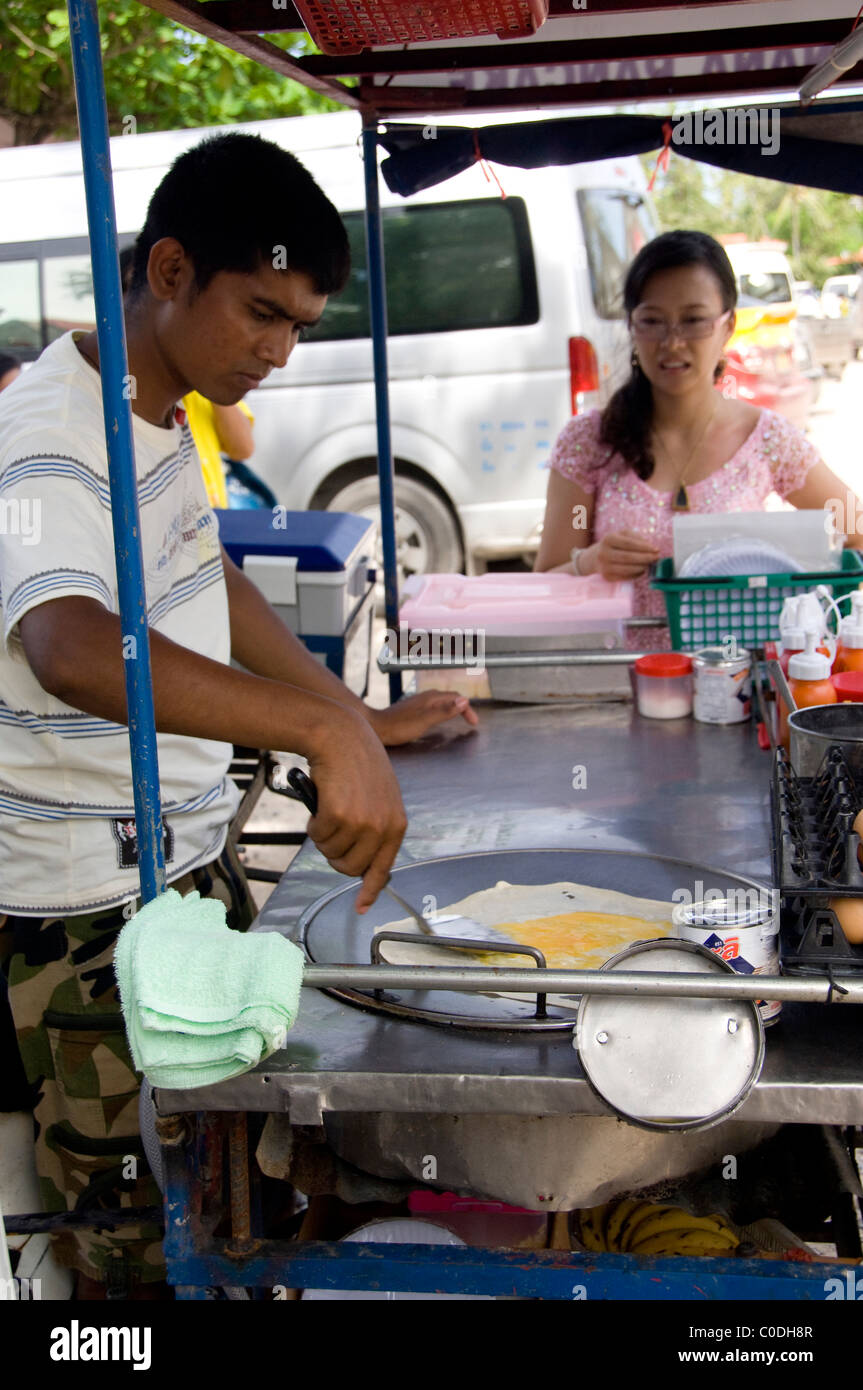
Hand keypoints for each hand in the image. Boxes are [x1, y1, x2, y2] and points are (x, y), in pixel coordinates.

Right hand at [305, 710, 407, 911]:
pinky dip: (313, 824)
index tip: (360, 906)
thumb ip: (375, 828)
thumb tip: (359, 860)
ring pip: (332, 853)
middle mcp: (383, 827)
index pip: (383, 869)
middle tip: (330, 833)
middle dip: (335, 855)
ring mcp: (362, 823)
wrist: (342, 737)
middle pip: (351, 868)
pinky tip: (320, 804)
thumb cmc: (357, 764)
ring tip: (328, 811)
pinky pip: (318, 837)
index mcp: (396, 825)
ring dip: (323, 837)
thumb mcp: (379, 797)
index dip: (369, 890)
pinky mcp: (340, 816)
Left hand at [368, 690, 478, 746]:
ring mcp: (418, 702)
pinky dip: (442, 712)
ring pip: (441, 702)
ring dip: (453, 708)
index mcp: (431, 698)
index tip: (474, 723)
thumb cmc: (399, 726)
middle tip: (471, 721)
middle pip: (449, 698)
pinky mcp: (412, 709)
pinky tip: (439, 720)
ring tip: (460, 719)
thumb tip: (464, 701)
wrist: (376, 727)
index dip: (467, 709)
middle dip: (462, 707)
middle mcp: (425, 697)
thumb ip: (444, 711)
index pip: (456, 698)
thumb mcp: (425, 721)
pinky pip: (433, 707)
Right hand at [593, 529, 660, 581]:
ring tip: (650, 564)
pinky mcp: (607, 577)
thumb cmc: (615, 544)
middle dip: (645, 558)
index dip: (645, 547)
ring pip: (627, 569)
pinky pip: (626, 577)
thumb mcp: (622, 535)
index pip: (629, 543)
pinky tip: (642, 569)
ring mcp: (604, 566)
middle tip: (656, 557)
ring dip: (642, 567)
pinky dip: (637, 574)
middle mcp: (604, 553)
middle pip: (628, 557)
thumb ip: (637, 538)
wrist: (596, 557)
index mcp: (608, 539)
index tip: (656, 549)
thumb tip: (651, 548)